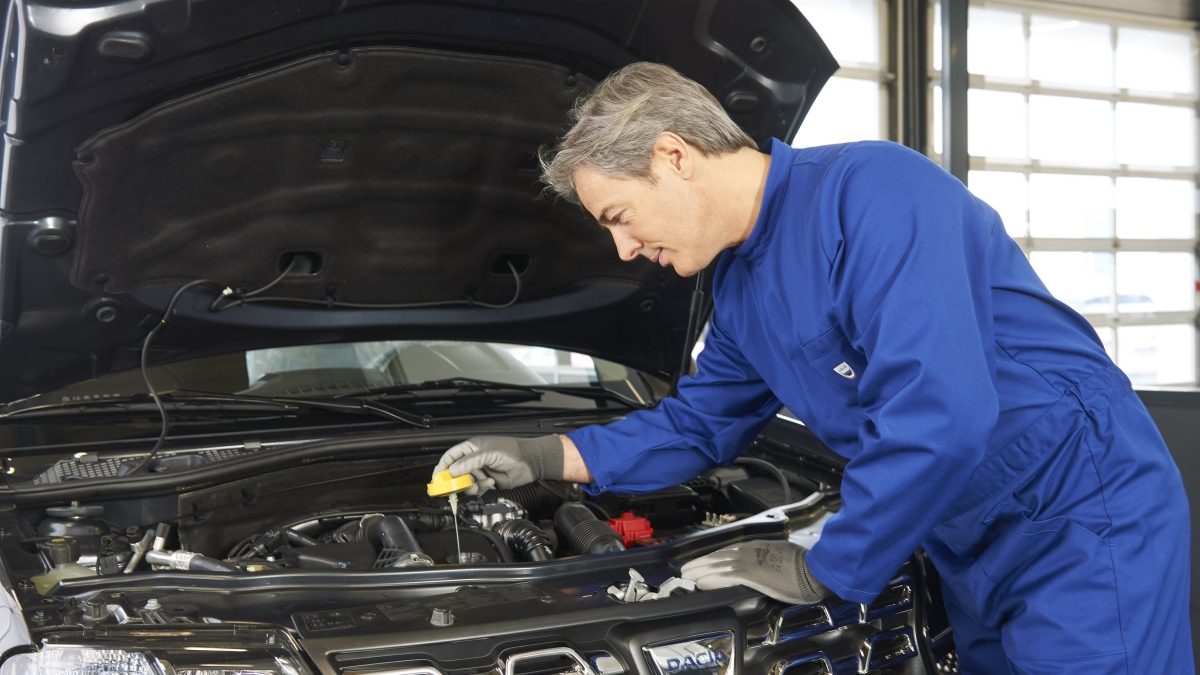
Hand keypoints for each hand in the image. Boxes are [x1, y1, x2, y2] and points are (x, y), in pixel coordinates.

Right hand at [433, 435, 563, 493]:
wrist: (530, 462)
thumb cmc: (512, 450)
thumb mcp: (488, 453)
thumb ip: (469, 462)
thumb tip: (452, 470)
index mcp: (471, 448)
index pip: (451, 457)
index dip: (443, 467)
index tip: (438, 478)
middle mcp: (474, 460)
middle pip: (456, 472)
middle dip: (457, 480)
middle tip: (459, 486)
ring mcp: (481, 471)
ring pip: (467, 483)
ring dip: (471, 485)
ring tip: (480, 483)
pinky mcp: (488, 482)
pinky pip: (478, 489)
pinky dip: (482, 488)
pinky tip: (491, 482)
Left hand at [680, 540, 830, 604]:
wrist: (815, 569)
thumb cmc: (805, 565)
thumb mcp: (783, 556)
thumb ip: (770, 559)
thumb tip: (765, 565)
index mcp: (757, 546)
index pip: (728, 550)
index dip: (712, 557)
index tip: (702, 562)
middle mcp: (749, 550)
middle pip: (717, 556)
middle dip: (700, 562)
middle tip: (685, 569)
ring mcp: (748, 561)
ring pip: (716, 565)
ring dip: (699, 570)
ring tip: (687, 576)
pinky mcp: (750, 574)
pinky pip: (724, 577)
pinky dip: (711, 579)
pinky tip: (701, 583)